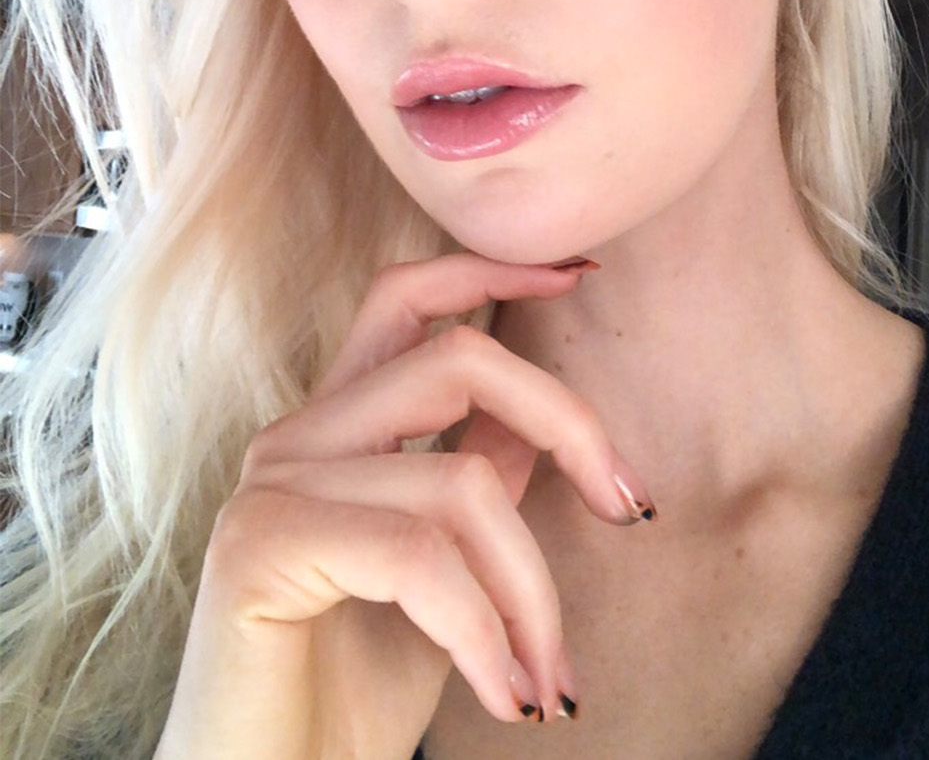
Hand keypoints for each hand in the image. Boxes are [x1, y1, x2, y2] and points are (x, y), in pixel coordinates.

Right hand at [154, 253, 653, 759]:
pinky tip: (508, 698)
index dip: (491, 269)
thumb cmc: (353, 691)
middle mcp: (298, 436)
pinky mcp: (260, 545)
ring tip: (551, 681)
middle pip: (456, 358)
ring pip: (457, 480)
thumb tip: (538, 424)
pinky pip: (417, 556)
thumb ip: (476, 484)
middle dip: (567, 422)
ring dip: (533, 592)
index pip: (406, 298)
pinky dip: (483, 631)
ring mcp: (273, 484)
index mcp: (338, 427)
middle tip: (630, 508)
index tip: (579, 274)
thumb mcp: (446, 577)